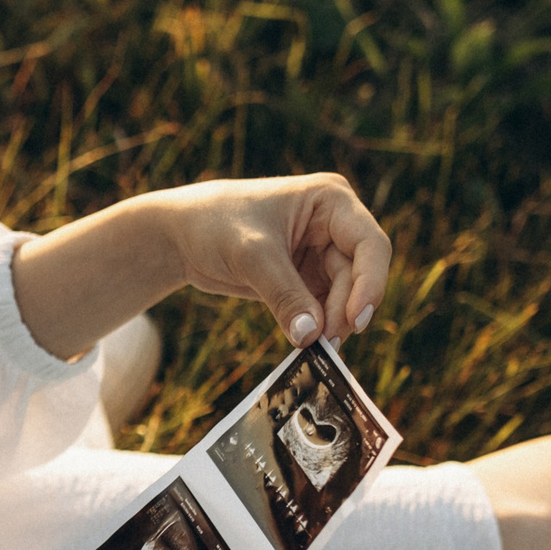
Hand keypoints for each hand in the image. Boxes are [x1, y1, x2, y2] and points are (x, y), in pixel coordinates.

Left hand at [154, 174, 389, 347]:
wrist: (179, 235)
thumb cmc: (214, 224)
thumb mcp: (251, 255)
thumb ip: (284, 295)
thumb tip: (312, 337)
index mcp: (330, 201)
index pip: (370, 244)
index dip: (370, 283)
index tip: (356, 320)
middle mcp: (333, 226)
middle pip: (358, 276)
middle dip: (343, 310)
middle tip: (325, 343)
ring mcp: (321, 254)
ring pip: (343, 296)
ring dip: (331, 323)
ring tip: (314, 348)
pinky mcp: (305, 279)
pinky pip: (322, 308)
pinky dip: (316, 326)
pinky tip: (306, 344)